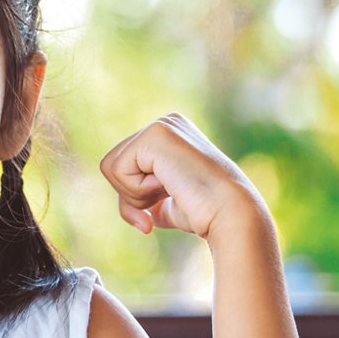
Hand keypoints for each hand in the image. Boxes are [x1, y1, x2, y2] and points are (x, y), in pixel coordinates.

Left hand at [98, 113, 262, 241]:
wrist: (228, 214)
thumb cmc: (203, 213)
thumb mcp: (165, 204)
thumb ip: (146, 198)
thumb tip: (129, 208)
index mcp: (168, 136)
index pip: (121, 167)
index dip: (133, 197)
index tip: (159, 208)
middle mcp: (165, 123)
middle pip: (110, 166)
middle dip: (130, 196)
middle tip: (166, 198)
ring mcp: (161, 125)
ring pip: (110, 167)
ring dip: (134, 193)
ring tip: (170, 190)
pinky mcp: (156, 133)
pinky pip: (117, 169)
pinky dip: (138, 189)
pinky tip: (169, 185)